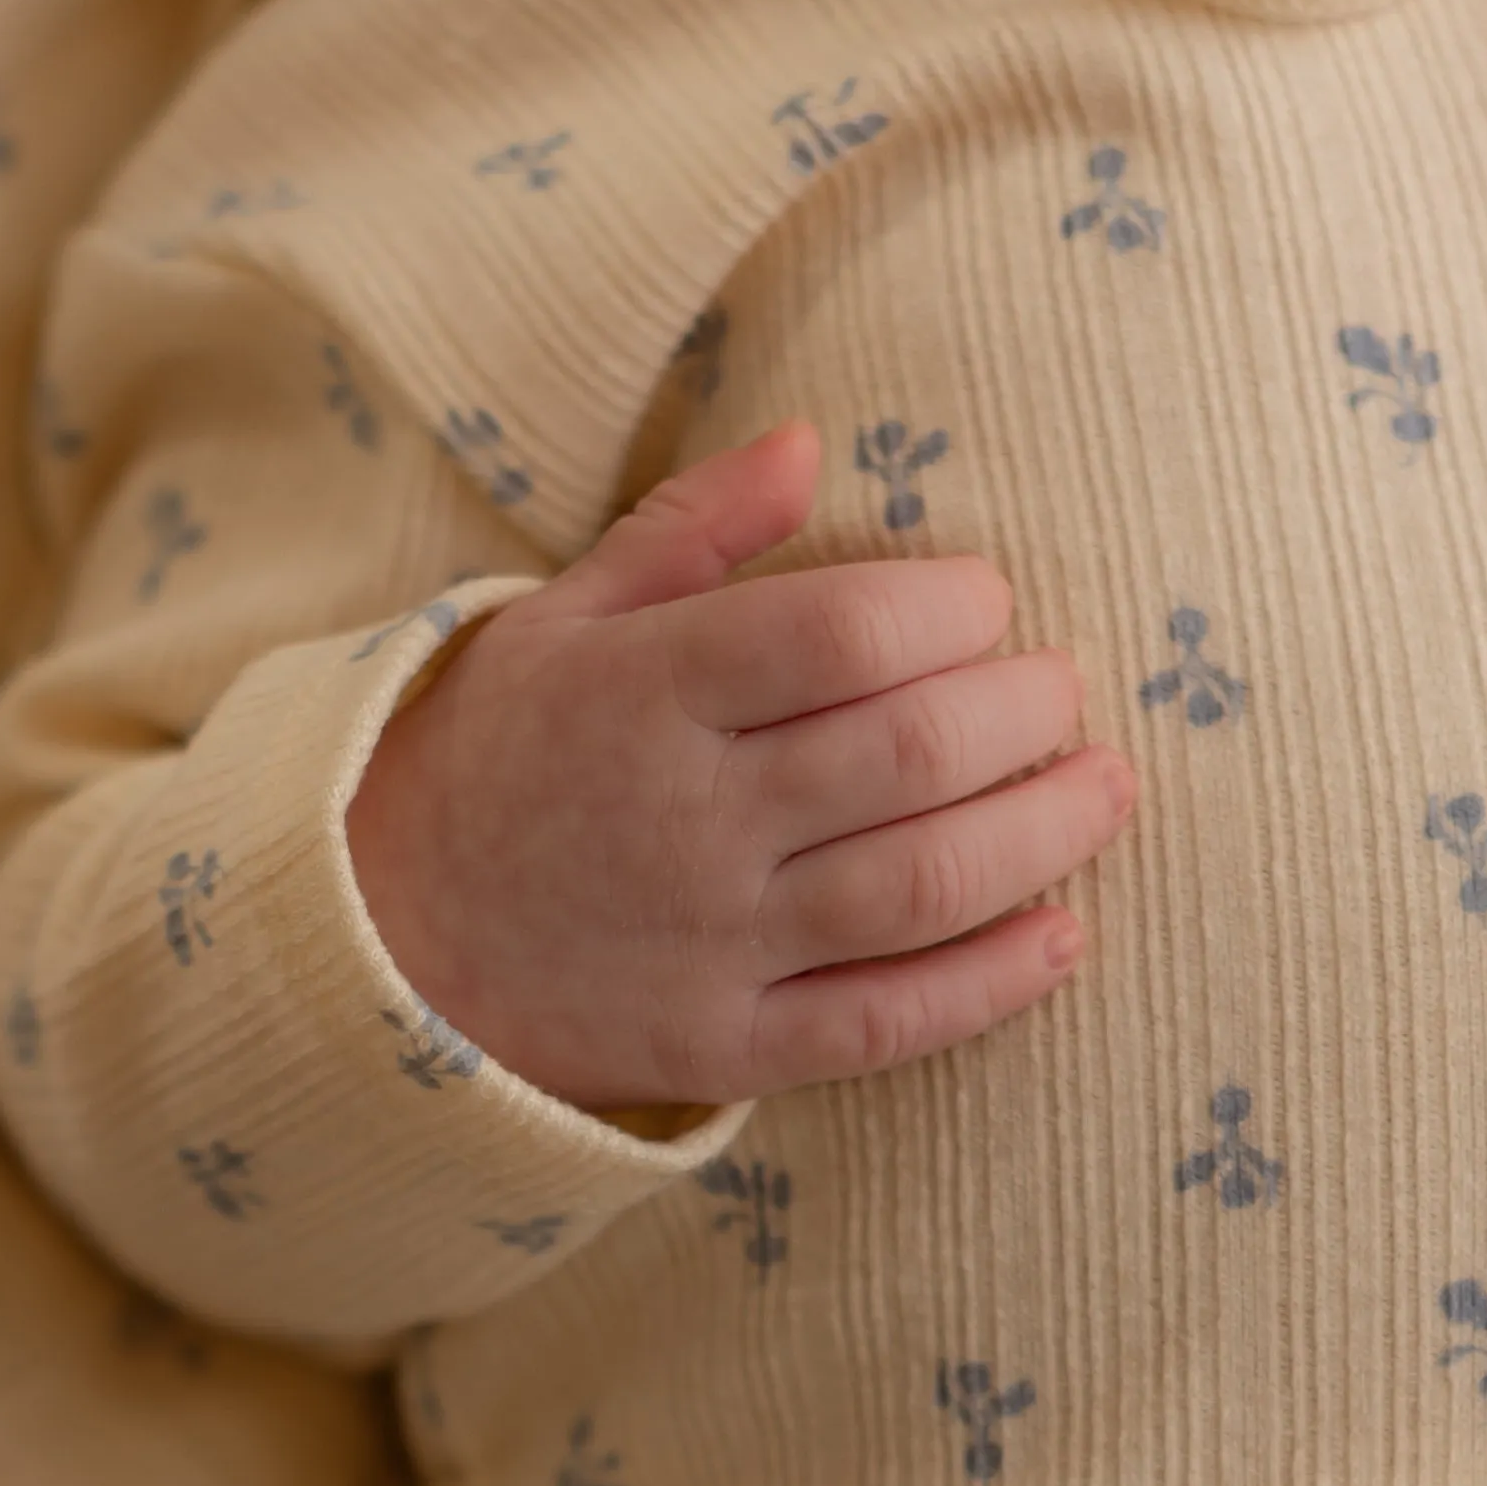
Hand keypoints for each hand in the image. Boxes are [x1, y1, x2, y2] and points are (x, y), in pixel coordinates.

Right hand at [342, 415, 1135, 1119]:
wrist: (383, 944)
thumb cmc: (497, 758)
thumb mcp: (562, 616)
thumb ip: (693, 530)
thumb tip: (813, 439)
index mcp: (651, 691)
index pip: (846, 634)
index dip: (951, 608)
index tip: (986, 601)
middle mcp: (691, 817)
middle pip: (911, 755)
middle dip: (1023, 712)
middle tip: (1062, 689)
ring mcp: (714, 941)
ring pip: (921, 886)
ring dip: (1044, 834)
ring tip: (1102, 788)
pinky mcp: (727, 1046)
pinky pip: (883, 1021)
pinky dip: (990, 985)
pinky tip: (1065, 939)